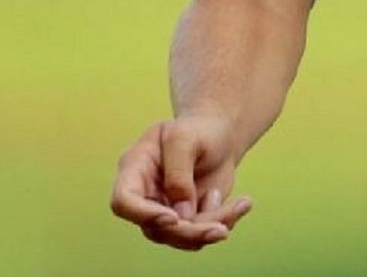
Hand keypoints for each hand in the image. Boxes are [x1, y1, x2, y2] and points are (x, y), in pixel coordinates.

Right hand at [110, 118, 253, 250]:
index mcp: (135, 169)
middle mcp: (145, 195)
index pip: (123, 201)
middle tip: (221, 229)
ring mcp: (164, 209)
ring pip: (180, 236)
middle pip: (155, 228)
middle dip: (190, 232)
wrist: (219, 134)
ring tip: (243, 204)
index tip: (173, 218)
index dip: (143, 215)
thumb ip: (179, 174)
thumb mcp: (185, 138)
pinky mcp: (187, 218)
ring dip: (212, 228)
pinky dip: (224, 222)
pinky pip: (201, 232)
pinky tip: (242, 203)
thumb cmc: (198, 129)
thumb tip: (182, 216)